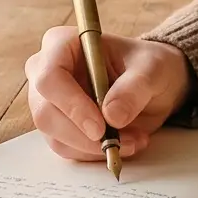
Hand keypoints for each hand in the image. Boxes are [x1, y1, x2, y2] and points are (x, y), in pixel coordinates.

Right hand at [25, 29, 194, 162]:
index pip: (50, 78)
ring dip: (95, 147)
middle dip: (85, 135)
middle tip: (121, 142)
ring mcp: (49, 101)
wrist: (151, 84)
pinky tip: (124, 143)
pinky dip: (96, 153)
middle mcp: (45, 72)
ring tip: (133, 140)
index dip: (71, 105)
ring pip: (55, 136)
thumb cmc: (147, 66)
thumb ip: (134, 88)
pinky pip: (67, 149)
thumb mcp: (151, 70)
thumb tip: (112, 116)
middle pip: (46, 113)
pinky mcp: (57, 126)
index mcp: (62, 44)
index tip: (99, 127)